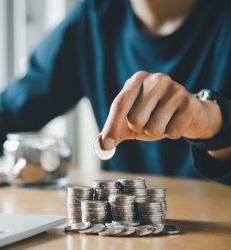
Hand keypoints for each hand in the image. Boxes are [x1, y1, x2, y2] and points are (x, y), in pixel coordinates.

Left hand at [100, 71, 222, 149]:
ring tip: (163, 122)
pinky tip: (176, 122)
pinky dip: (172, 133)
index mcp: (137, 80)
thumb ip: (115, 131)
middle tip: (148, 121)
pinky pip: (172, 132)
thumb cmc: (154, 116)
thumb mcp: (131, 121)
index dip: (112, 126)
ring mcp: (175, 88)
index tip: (107, 144)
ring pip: (154, 127)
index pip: (119, 104)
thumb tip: (102, 145)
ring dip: (156, 132)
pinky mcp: (190, 102)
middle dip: (139, 128)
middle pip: (135, 118)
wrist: (189, 114)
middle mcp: (156, 79)